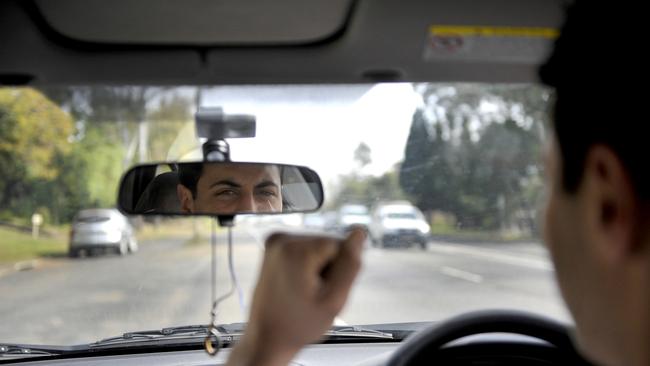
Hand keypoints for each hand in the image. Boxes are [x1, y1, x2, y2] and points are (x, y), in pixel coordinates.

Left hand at [226, 227, 365, 365]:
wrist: (267, 336)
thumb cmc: (298, 324)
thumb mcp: (334, 300)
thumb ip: (350, 265)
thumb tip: (359, 232)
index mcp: (295, 250)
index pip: (340, 246)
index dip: (338, 271)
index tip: (321, 290)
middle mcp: (281, 239)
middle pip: (327, 245)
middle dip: (327, 269)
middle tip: (311, 294)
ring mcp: (274, 241)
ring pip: (317, 248)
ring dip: (316, 269)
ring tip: (302, 291)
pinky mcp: (272, 246)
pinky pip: (305, 250)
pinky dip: (305, 266)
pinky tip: (295, 285)